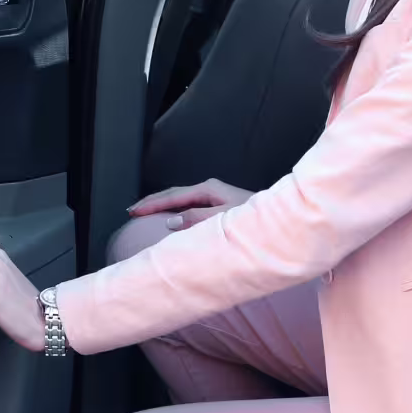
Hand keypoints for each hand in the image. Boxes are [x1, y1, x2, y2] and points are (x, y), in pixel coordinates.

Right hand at [127, 177, 253, 230]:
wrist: (279, 222)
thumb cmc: (257, 221)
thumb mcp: (223, 220)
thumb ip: (197, 219)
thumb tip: (171, 221)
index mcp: (208, 190)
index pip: (172, 196)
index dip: (151, 204)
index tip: (134, 211)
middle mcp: (210, 190)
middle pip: (173, 194)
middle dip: (152, 201)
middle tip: (132, 210)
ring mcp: (215, 196)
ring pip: (180, 199)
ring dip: (162, 205)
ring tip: (145, 212)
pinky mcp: (219, 204)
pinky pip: (188, 205)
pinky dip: (174, 209)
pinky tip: (170, 217)